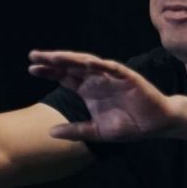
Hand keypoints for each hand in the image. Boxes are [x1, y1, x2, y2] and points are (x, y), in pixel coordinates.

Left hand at [28, 50, 180, 143]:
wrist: (155, 124)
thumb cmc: (129, 125)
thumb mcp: (97, 132)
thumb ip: (75, 131)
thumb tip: (49, 132)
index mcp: (88, 90)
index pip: (64, 77)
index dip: (48, 72)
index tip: (31, 69)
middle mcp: (97, 80)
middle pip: (71, 66)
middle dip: (53, 60)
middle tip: (33, 55)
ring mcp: (111, 76)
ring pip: (87, 63)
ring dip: (71, 58)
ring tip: (54, 56)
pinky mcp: (127, 77)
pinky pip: (112, 68)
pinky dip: (100, 64)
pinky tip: (86, 62)